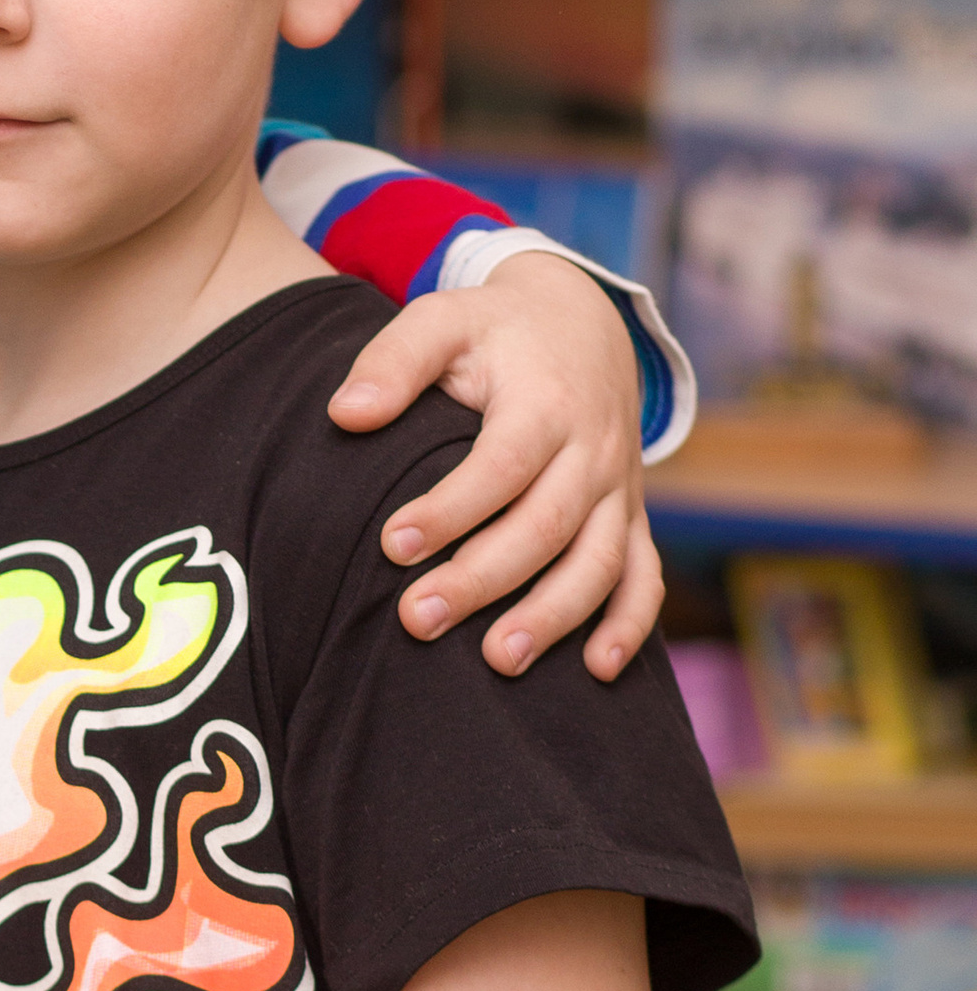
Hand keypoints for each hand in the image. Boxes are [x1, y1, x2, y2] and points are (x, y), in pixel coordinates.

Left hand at [325, 250, 659, 682]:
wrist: (582, 324)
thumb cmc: (492, 331)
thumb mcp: (442, 318)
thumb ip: (394, 361)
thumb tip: (345, 413)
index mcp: (546, 402)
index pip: (501, 467)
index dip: (450, 510)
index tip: (391, 546)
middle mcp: (593, 451)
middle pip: (546, 526)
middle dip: (483, 579)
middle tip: (417, 620)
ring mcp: (620, 489)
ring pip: (598, 562)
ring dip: (553, 616)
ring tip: (498, 662)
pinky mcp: (631, 516)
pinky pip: (644, 576)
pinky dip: (630, 626)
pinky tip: (597, 672)